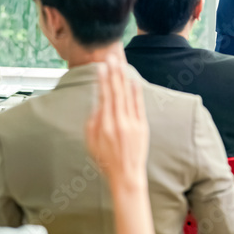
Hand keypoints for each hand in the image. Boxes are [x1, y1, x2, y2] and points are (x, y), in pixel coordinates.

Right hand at [85, 55, 148, 191]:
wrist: (126, 175)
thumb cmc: (106, 161)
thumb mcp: (91, 143)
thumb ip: (92, 121)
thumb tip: (97, 103)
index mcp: (105, 126)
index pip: (104, 97)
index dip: (103, 81)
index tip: (101, 68)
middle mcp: (119, 123)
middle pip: (116, 92)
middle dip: (113, 73)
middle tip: (111, 58)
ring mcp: (132, 124)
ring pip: (127, 96)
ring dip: (123, 78)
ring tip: (120, 63)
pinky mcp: (142, 126)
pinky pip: (138, 105)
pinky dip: (136, 92)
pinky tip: (133, 80)